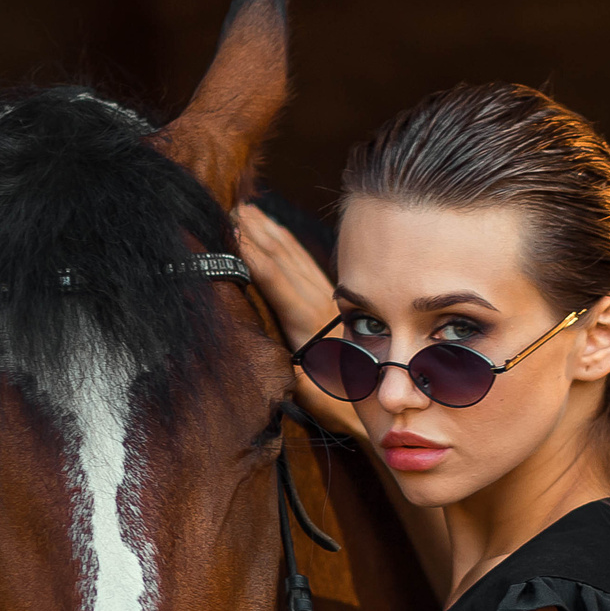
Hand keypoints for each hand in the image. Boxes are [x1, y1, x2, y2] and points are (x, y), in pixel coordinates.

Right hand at [235, 203, 365, 440]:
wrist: (381, 397)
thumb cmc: (341, 401)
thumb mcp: (315, 393)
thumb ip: (299, 376)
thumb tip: (284, 364)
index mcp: (307, 324)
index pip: (274, 280)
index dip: (251, 257)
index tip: (229, 234)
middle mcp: (316, 303)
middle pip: (280, 258)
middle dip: (254, 232)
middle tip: (228, 208)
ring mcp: (324, 296)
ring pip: (292, 255)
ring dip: (267, 230)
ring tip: (245, 209)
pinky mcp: (329, 297)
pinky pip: (304, 261)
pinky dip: (286, 241)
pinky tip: (274, 229)